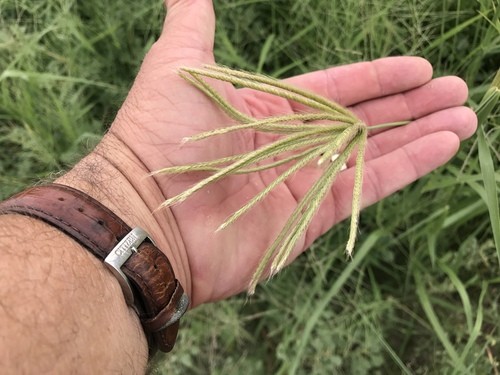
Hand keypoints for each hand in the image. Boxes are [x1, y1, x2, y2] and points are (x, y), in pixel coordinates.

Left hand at [101, 0, 476, 306]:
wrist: (146, 212)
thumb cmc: (158, 134)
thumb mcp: (178, 64)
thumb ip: (193, 21)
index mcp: (267, 107)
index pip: (335, 88)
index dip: (378, 78)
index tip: (419, 68)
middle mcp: (289, 143)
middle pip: (362, 119)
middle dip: (409, 104)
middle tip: (456, 89)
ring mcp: (302, 181)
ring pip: (373, 152)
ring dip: (419, 134)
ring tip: (465, 116)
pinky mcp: (310, 216)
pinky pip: (368, 187)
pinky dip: (407, 166)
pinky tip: (445, 145)